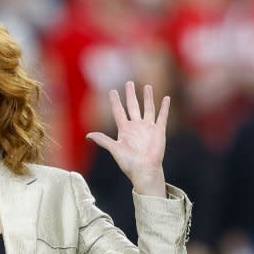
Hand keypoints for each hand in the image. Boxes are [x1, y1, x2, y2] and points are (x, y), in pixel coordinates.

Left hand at [87, 81, 168, 196]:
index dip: (115, 101)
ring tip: (147, 86)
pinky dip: (164, 108)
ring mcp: (148, 128)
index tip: (112, 91)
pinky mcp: (159, 131)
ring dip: (148, 98)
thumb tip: (87, 135)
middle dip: (130, 95)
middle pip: (132, 106)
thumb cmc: (129, 163)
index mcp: (124, 129)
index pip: (118, 111)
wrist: (144, 170)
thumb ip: (103, 140)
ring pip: (148, 108)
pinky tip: (166, 98)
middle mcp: (136, 126)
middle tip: (128, 83)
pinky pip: (162, 116)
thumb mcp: (114, 149)